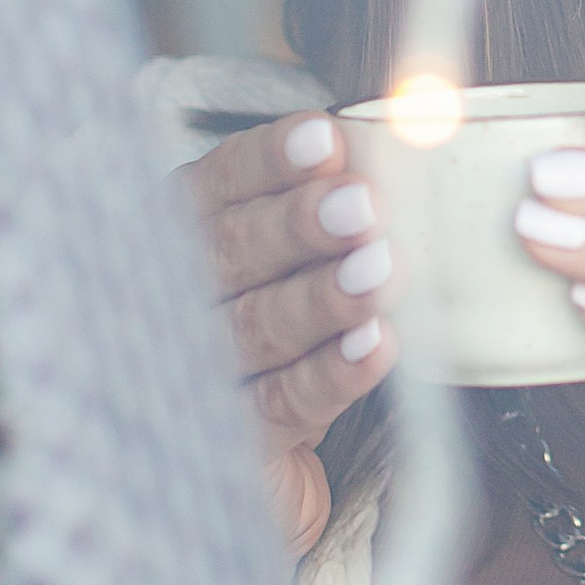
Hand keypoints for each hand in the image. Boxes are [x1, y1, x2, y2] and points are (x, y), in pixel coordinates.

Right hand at [177, 114, 396, 552]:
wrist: (261, 458)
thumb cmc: (283, 325)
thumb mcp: (299, 255)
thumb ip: (333, 195)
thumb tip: (410, 127)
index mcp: (183, 234)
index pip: (217, 186)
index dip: (269, 162)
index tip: (326, 138)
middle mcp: (174, 297)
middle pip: (230, 254)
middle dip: (299, 226)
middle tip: (363, 204)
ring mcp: (194, 372)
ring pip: (257, 327)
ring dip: (323, 298)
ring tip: (380, 272)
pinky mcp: (232, 441)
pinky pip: (282, 403)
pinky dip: (331, 373)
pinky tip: (375, 346)